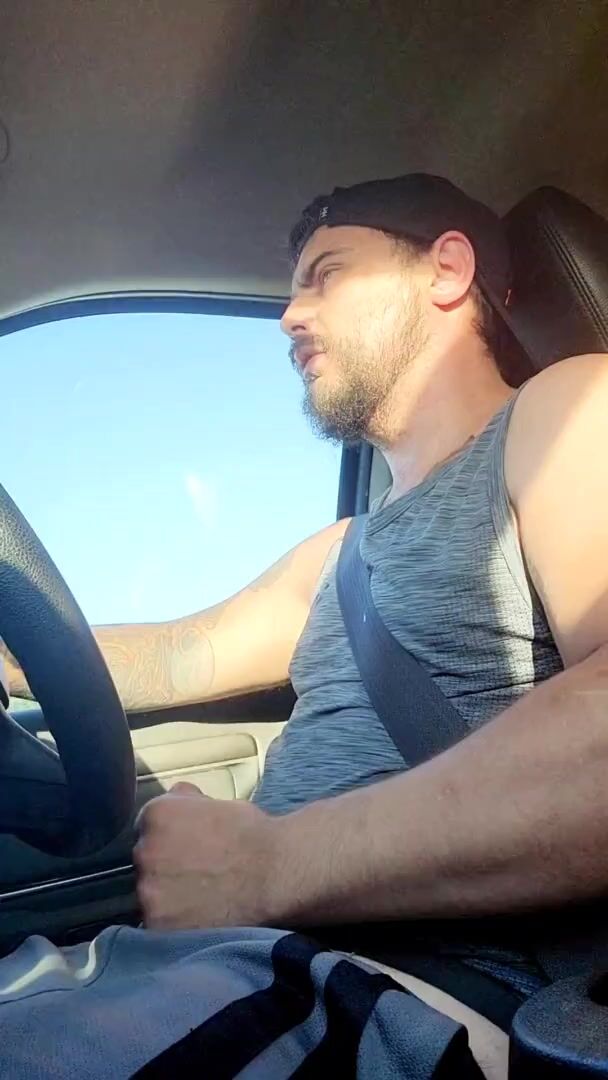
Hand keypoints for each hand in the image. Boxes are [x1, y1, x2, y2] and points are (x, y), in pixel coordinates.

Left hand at [134, 782, 278, 929]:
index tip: (186, 848)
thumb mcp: (216, 800)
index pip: (148, 826)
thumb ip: (186, 799)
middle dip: (164, 864)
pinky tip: (197, 916)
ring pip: (149, 892)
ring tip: (198, 897)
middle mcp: (145, 850)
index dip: (168, 838)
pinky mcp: (157, 923)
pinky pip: (157, 922)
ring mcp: (148, 890)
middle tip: (194, 873)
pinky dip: (174, 921)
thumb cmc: (250, 833)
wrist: (273, 872)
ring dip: (166, 894)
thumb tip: (176, 798)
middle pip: (145, 859)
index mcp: (156, 814)